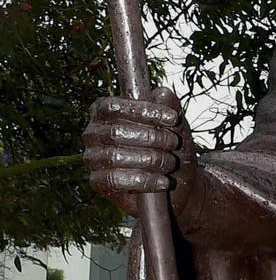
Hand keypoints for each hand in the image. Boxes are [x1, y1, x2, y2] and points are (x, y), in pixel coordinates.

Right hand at [83, 86, 196, 216]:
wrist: (178, 186)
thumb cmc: (172, 150)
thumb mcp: (176, 127)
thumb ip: (170, 107)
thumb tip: (162, 93)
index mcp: (104, 112)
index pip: (113, 106)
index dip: (143, 111)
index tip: (172, 118)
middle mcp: (93, 133)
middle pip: (116, 132)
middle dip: (151, 137)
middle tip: (173, 143)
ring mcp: (93, 158)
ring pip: (115, 156)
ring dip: (150, 160)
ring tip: (169, 163)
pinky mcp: (98, 182)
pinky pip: (114, 180)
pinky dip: (143, 181)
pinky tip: (162, 181)